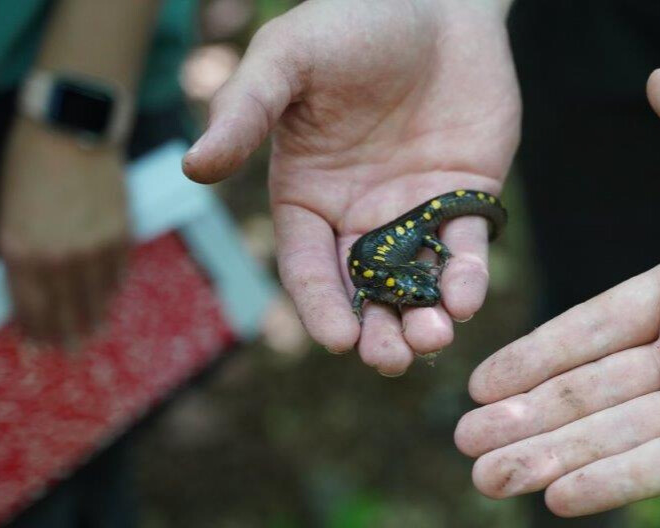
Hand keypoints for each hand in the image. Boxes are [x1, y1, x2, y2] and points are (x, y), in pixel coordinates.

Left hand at [0, 118, 128, 342]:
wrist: (70, 129)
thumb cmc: (29, 167)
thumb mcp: (8, 215)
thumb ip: (20, 254)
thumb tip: (35, 289)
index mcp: (19, 251)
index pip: (31, 307)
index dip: (38, 331)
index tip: (42, 346)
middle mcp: (57, 257)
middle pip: (64, 310)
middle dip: (67, 334)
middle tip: (72, 351)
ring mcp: (91, 249)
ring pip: (94, 297)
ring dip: (93, 317)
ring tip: (94, 330)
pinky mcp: (118, 236)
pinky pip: (116, 273)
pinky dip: (112, 288)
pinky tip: (109, 296)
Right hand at [182, 0, 520, 374]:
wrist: (436, 0)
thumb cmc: (352, 22)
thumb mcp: (290, 59)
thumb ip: (246, 111)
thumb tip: (193, 167)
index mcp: (307, 196)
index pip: (308, 266)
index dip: (321, 305)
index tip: (339, 339)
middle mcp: (358, 215)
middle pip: (364, 290)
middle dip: (377, 330)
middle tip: (391, 359)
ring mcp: (413, 212)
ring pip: (416, 283)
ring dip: (424, 318)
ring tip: (432, 339)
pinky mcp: (464, 200)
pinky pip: (464, 250)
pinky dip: (466, 278)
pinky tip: (466, 296)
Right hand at [456, 69, 659, 515]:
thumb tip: (658, 81)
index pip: (592, 323)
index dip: (535, 353)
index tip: (481, 379)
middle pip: (590, 388)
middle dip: (525, 416)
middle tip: (462, 441)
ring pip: (618, 432)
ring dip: (551, 455)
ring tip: (488, 476)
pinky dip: (615, 481)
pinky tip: (558, 496)